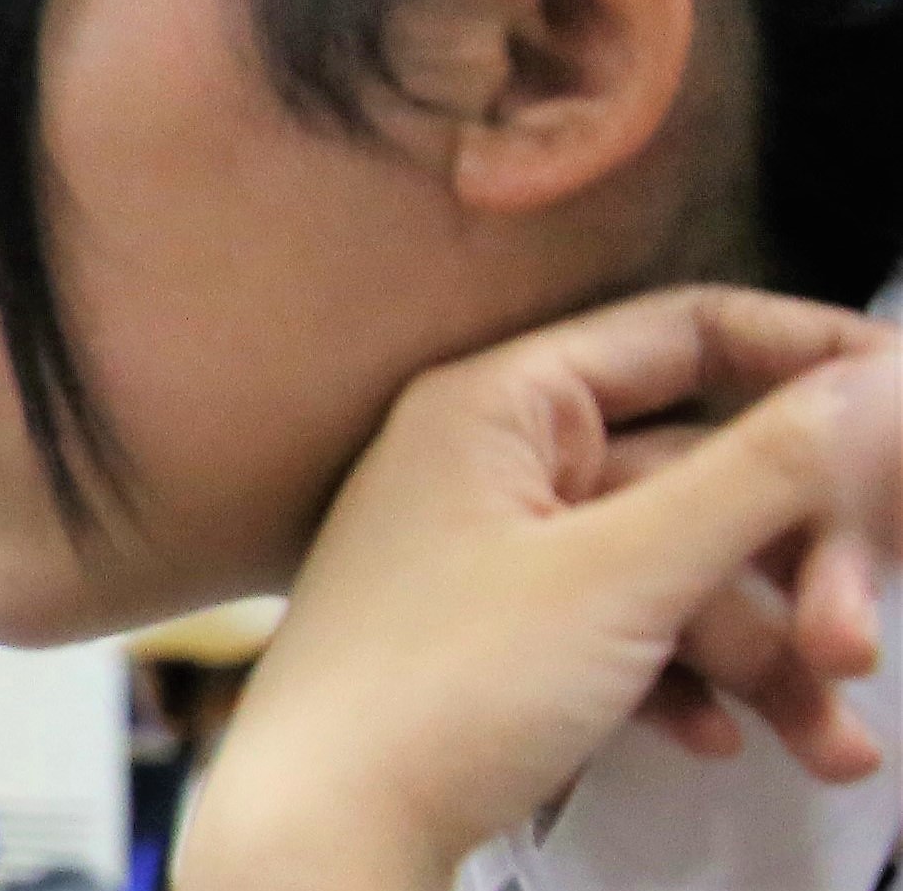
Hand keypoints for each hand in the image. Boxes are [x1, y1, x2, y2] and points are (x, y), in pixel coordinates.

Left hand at [177, 287, 897, 890]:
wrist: (323, 839)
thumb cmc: (434, 694)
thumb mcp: (624, 574)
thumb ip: (761, 473)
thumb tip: (874, 384)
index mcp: (498, 405)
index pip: (685, 332)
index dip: (811, 359)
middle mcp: (493, 462)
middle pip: (702, 473)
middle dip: (799, 567)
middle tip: (857, 645)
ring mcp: (496, 552)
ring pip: (677, 571)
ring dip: (765, 653)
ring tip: (829, 744)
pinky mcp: (501, 639)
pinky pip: (627, 634)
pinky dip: (685, 686)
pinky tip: (713, 740)